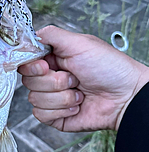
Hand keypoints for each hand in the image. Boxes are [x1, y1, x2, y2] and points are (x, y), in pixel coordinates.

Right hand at [18, 25, 148, 131]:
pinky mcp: (55, 116)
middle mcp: (51, 78)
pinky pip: (41, 114)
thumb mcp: (80, 43)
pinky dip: (61, 110)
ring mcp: (52, 98)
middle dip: (53, 81)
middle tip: (73, 77)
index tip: (46, 66)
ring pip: (34, 98)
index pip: (26, 62)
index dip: (32, 65)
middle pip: (28, 81)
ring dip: (61, 97)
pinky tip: (77, 105)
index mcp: (53, 58)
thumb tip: (29, 35)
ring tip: (79, 92)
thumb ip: (51, 35)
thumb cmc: (110, 68)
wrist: (126, 97)